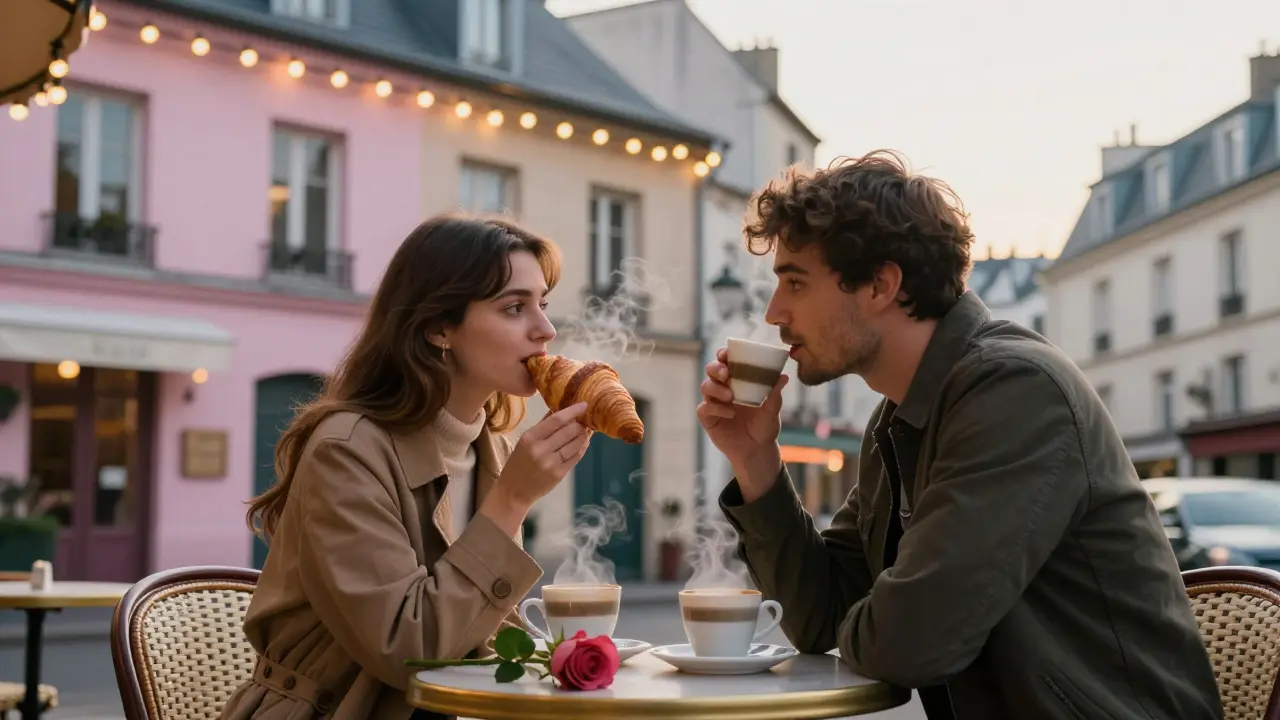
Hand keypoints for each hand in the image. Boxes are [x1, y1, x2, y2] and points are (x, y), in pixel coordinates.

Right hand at [482, 403, 592, 534]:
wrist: (513, 492)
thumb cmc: (518, 463)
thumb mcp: (524, 441)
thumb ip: (542, 425)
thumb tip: (558, 408)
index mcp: (530, 438)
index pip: (557, 420)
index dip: (573, 411)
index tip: (584, 404)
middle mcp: (541, 450)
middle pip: (570, 430)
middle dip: (581, 423)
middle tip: (586, 419)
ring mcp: (551, 463)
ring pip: (576, 443)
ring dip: (584, 435)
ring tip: (586, 431)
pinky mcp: (559, 474)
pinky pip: (576, 457)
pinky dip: (582, 448)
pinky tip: (583, 443)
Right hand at [696, 347, 786, 501]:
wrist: (757, 451)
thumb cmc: (765, 427)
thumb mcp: (772, 410)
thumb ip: (775, 394)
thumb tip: (783, 377)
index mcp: (738, 380)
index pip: (726, 361)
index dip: (724, 354)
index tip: (727, 354)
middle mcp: (723, 388)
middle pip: (711, 370)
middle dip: (715, 368)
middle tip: (726, 374)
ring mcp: (714, 403)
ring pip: (705, 386)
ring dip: (716, 389)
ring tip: (731, 397)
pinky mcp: (708, 418)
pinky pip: (704, 408)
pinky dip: (716, 409)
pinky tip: (730, 414)